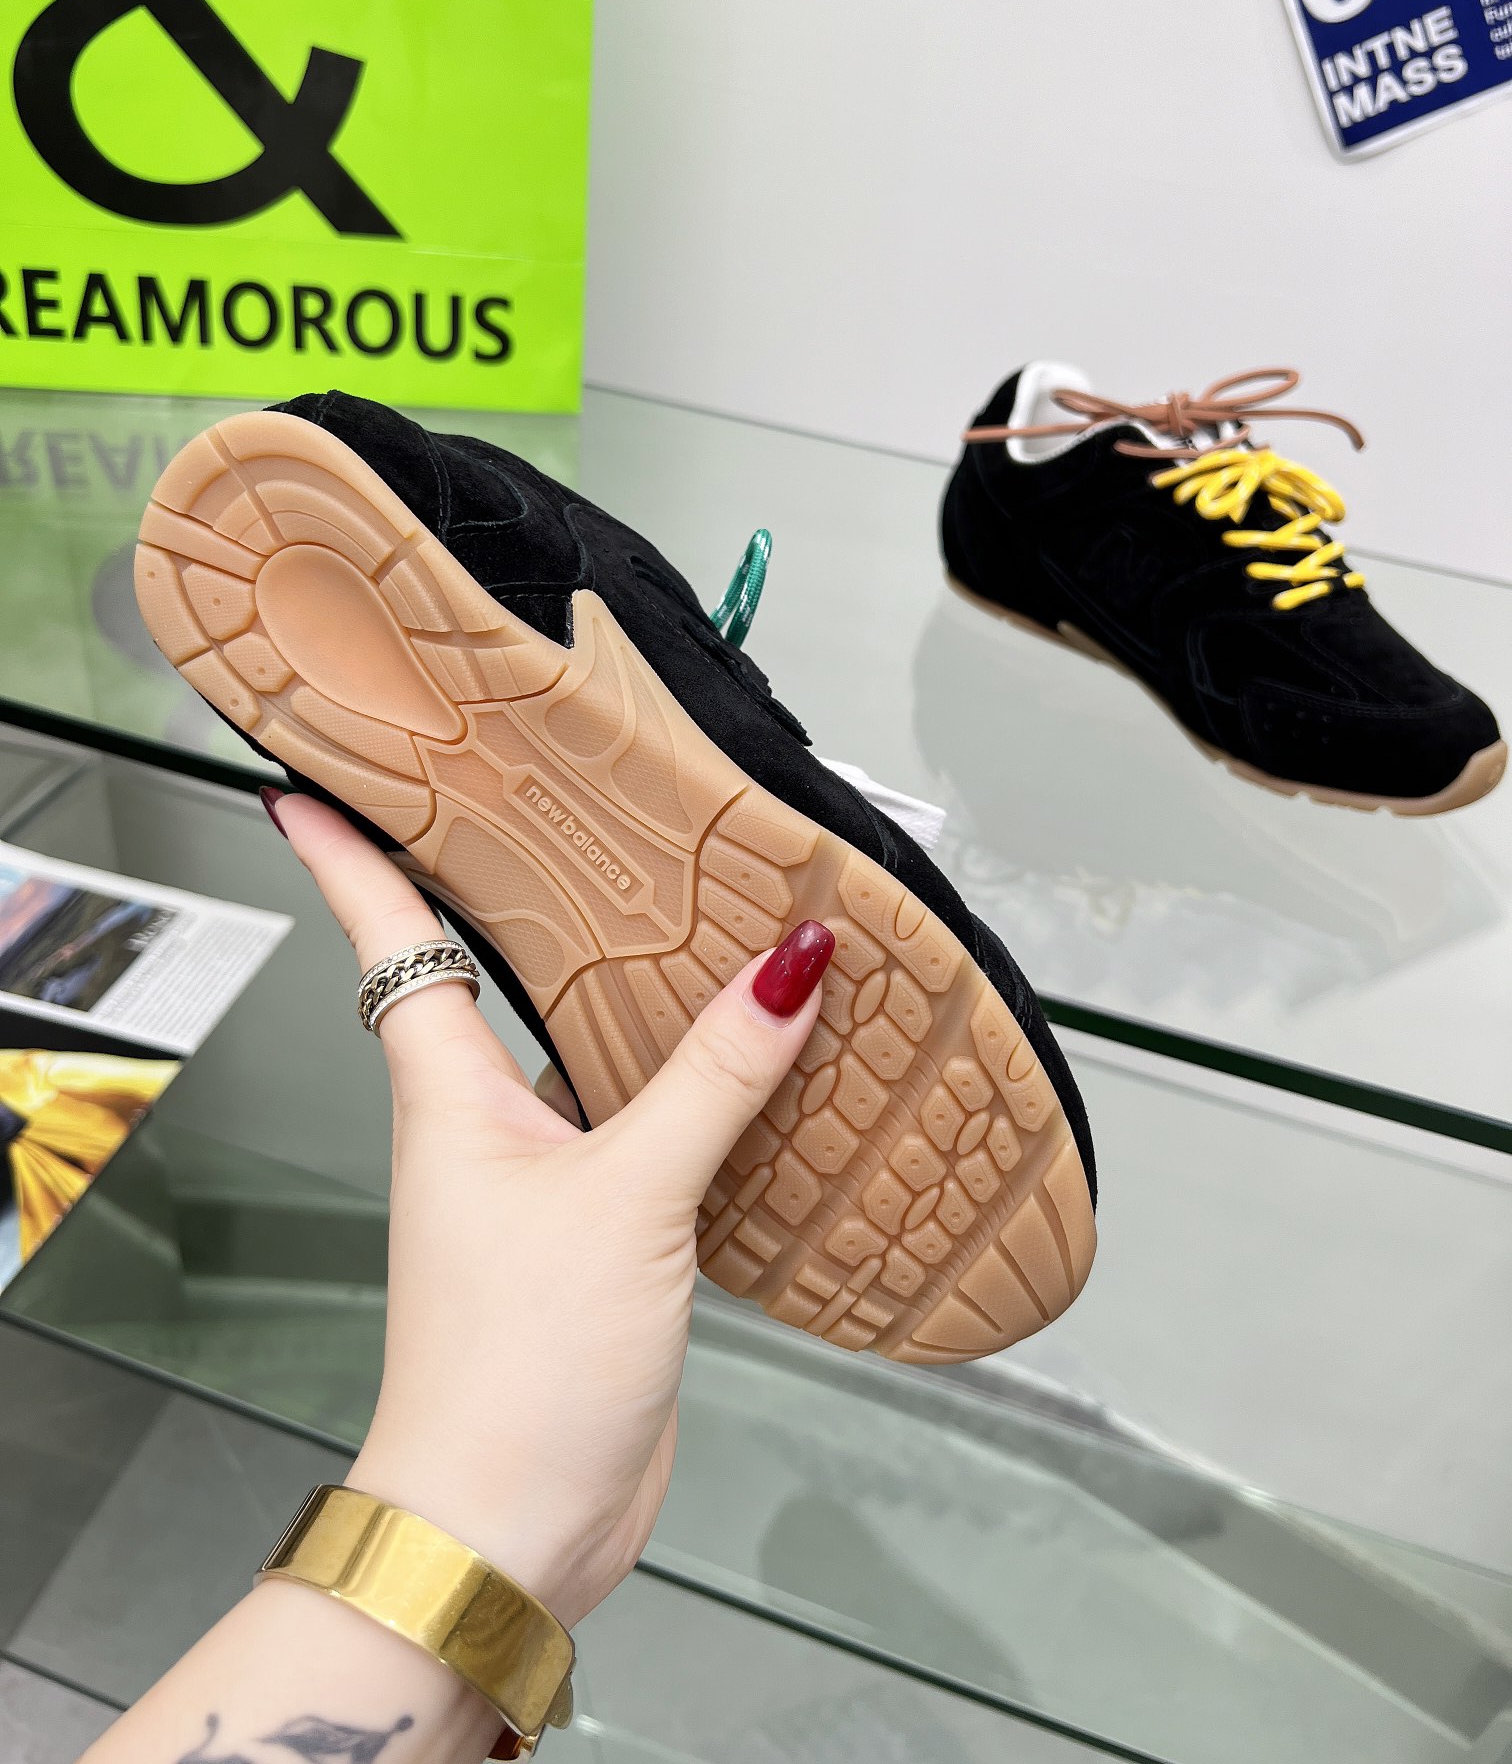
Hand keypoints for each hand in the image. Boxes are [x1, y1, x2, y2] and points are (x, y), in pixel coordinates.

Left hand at [265, 789, 833, 1630]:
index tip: (318, 781)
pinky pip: (653, 1132)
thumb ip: (712, 1078)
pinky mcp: (602, 1237)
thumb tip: (788, 967)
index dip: (350, 851)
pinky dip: (703, 1092)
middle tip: (560, 809)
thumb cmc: (511, 1376)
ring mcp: (545, 1181)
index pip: (388, 936)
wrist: (512, 1525)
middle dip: (522, 895)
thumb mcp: (624, 1201)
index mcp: (450, 1092)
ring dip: (641, 998)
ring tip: (703, 920)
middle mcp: (487, 1124)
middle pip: (496, 976)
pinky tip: (762, 1070)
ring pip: (591, 1054)